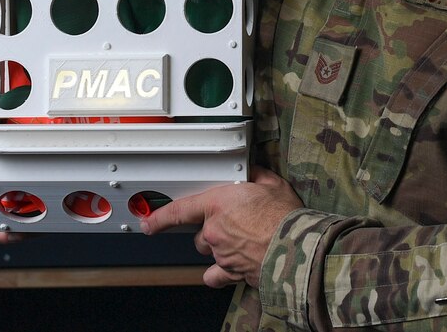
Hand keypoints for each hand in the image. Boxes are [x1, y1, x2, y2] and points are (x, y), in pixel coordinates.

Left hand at [140, 166, 301, 287]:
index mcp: (219, 203)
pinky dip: (218, 272)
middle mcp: (214, 230)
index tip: (149, 221)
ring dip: (219, 246)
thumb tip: (252, 171)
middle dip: (213, 228)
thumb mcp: (273, 184)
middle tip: (236, 223)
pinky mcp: (231, 271)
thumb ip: (256, 176)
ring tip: (244, 240)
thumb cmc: (286, 216)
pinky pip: (214, 275)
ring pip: (209, 250)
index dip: (160, 217)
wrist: (297, 248)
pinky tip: (229, 266)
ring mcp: (220, 253)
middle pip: (200, 232)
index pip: (180, 210)